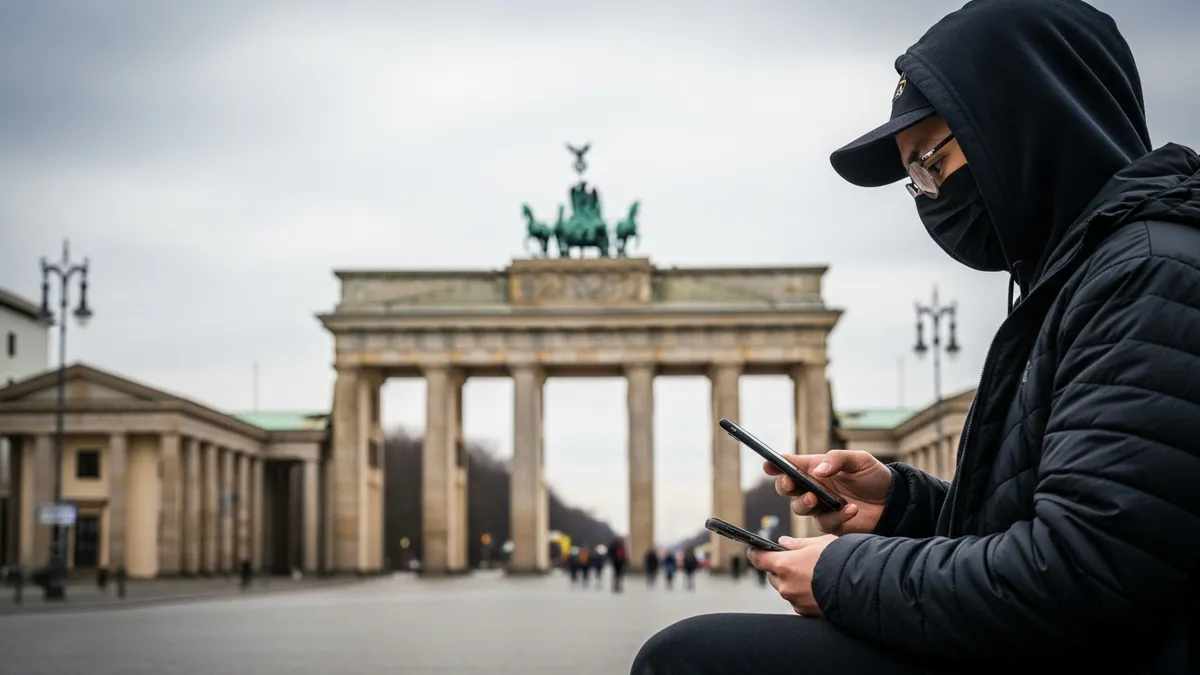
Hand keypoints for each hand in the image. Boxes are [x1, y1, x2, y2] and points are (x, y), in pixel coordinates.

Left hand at [746, 535, 834, 616]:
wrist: (861, 587)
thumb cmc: (841, 561)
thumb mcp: (820, 543)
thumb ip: (798, 544)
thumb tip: (784, 543)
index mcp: (784, 565)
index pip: (759, 558)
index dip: (755, 553)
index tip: (754, 549)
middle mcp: (785, 586)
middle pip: (773, 575)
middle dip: (779, 567)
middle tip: (795, 560)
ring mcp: (795, 601)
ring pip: (786, 589)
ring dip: (792, 581)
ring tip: (812, 573)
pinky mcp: (806, 613)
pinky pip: (798, 600)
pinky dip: (803, 594)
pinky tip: (818, 586)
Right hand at [765, 450, 891, 534]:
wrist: (894, 502)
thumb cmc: (875, 476)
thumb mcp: (859, 460)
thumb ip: (837, 459)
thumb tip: (818, 470)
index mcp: (816, 469)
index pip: (790, 466)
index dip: (775, 465)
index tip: (769, 465)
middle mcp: (814, 488)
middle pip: (787, 488)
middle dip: (785, 486)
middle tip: (792, 484)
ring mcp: (821, 507)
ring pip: (799, 508)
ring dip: (804, 503)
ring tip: (817, 498)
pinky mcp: (832, 524)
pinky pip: (824, 523)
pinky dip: (836, 517)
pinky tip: (850, 509)